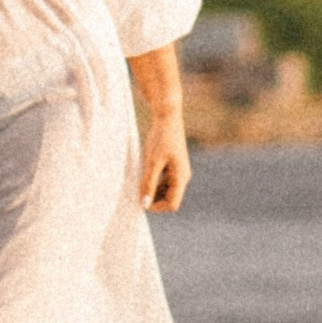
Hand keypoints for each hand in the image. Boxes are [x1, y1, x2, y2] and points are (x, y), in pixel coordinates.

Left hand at [127, 42, 189, 209]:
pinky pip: (166, 180)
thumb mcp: (152, 162)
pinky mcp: (174, 163)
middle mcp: (183, 175)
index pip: (172, 204)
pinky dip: (155, 181)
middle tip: (138, 193)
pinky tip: (144, 172)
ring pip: (168, 189)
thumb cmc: (160, 137)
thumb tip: (145, 204)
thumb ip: (149, 183)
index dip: (157, 207)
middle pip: (171, 198)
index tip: (140, 201)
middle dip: (155, 199)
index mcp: (181, 177)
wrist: (167, 115)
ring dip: (154, 190)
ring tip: (139, 182)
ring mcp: (179, 169)